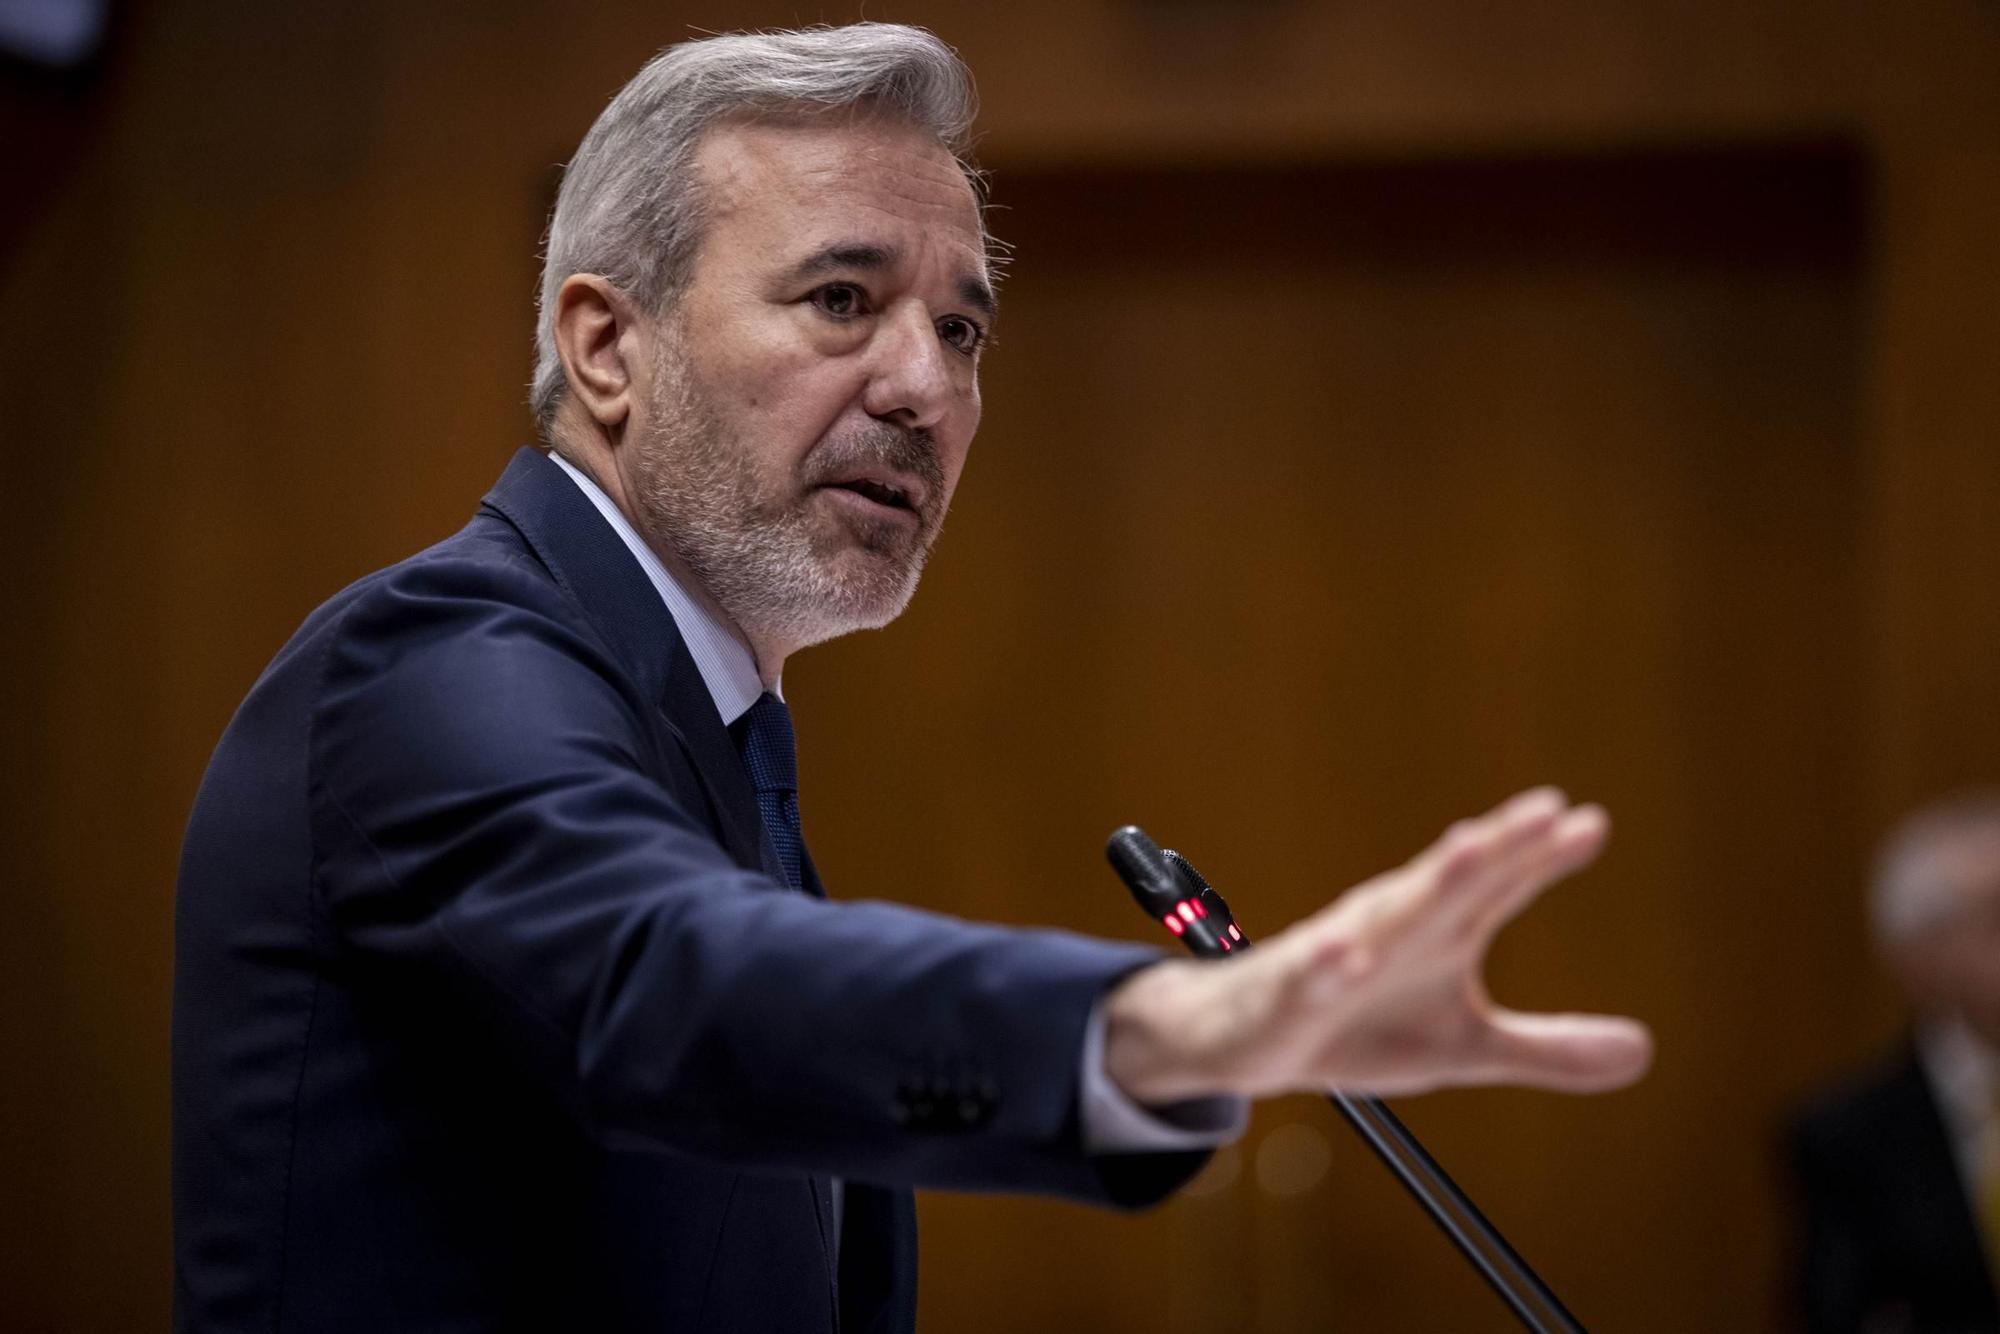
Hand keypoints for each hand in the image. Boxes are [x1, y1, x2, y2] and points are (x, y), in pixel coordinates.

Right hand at [1102, 787, 1652, 1102]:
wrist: (1248, 1042)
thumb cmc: (1360, 1026)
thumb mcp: (1466, 1047)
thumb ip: (1548, 1045)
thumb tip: (1644, 1051)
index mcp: (1441, 934)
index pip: (1497, 886)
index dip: (1541, 856)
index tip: (1591, 823)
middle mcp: (1396, 927)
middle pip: (1453, 881)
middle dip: (1496, 845)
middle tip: (1544, 811)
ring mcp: (1342, 953)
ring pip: (1387, 912)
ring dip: (1426, 881)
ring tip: (1467, 849)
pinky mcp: (1293, 991)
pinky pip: (1312, 973)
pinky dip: (1328, 963)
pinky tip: (1342, 954)